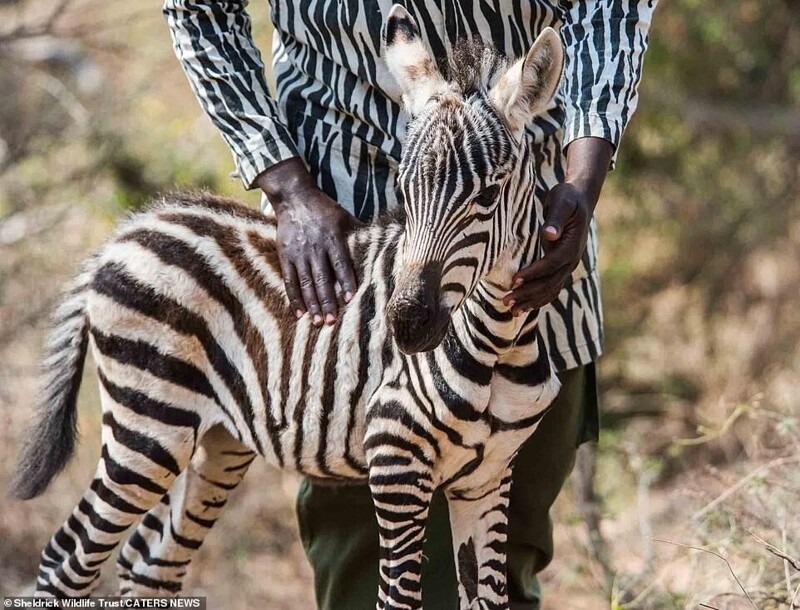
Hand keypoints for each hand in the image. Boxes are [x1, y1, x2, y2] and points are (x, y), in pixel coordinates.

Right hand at [257, 158, 362, 325]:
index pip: (340, 263)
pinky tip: (299, 313)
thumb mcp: (344, 217)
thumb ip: (359, 234)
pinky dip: (293, 297)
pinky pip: (289, 280)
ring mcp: (298, 252)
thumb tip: (384, 244)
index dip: (345, 281)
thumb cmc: (325, 209)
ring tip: (318, 321)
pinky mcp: (285, 255)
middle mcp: (314, 247)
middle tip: (332, 321)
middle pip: (321, 278)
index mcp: (332, 237)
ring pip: (305, 282)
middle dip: (326, 301)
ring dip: (312, 303)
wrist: (294, 197)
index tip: (349, 299)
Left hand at [504, 137, 613, 314]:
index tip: (514, 280)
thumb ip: (555, 218)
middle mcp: (572, 260)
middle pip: (550, 282)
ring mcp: (568, 266)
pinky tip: (523, 307)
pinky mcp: (561, 268)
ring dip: (531, 301)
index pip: (551, 264)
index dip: (534, 273)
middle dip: (528, 293)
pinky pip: (551, 288)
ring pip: (550, 290)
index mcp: (572, 245)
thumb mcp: (562, 201)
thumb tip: (549, 234)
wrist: (579, 200)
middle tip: (506, 301)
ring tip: (511, 310)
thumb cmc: (567, 198)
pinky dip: (537, 299)